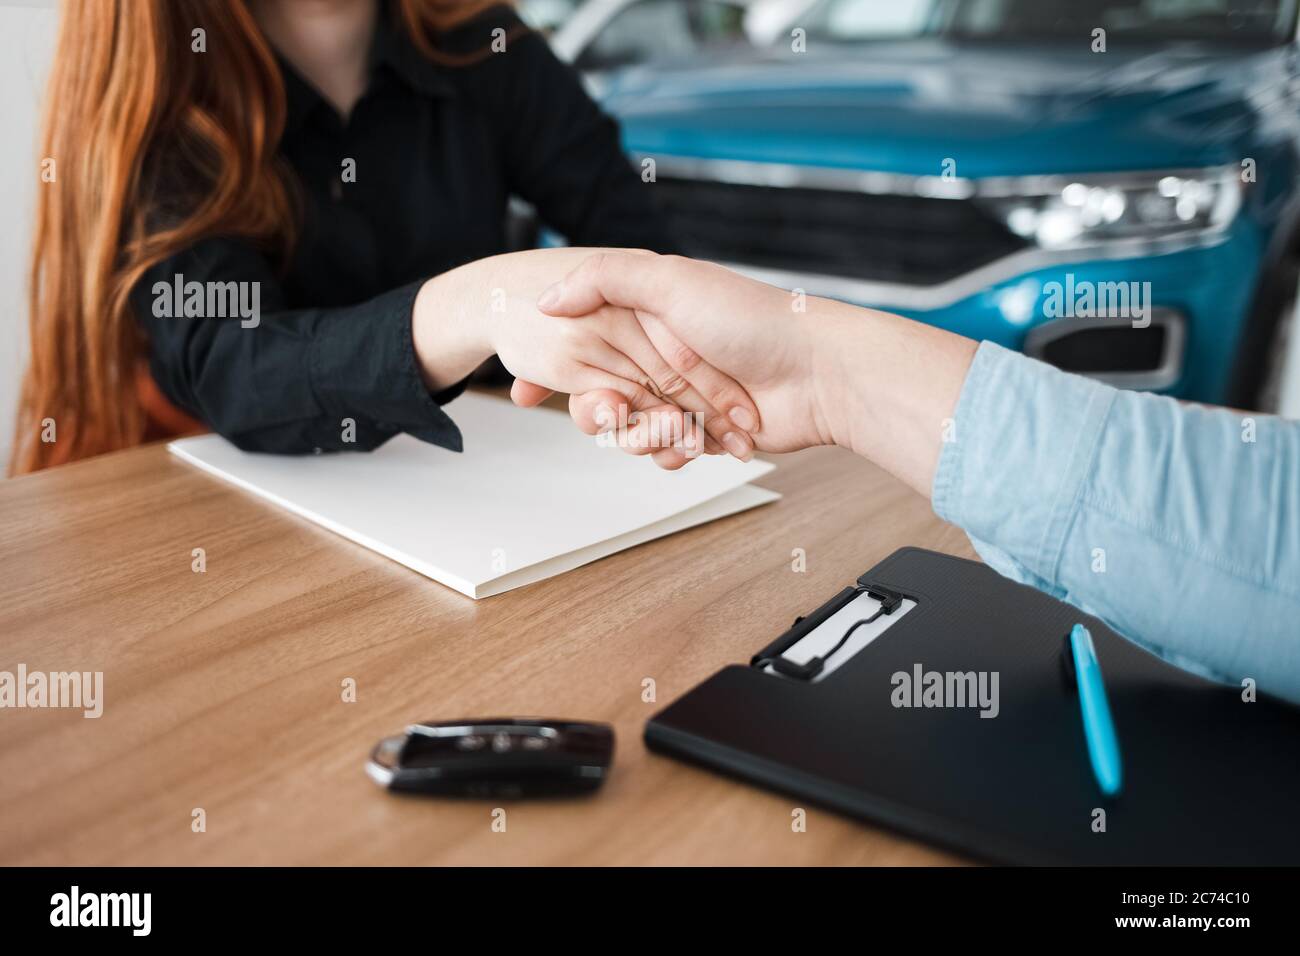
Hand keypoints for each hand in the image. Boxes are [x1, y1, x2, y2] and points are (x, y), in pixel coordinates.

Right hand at [537, 251, 978, 494]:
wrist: (821, 375)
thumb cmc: (755, 319)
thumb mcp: (672, 280)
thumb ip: (603, 279)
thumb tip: (547, 296)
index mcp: (650, 315)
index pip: (582, 342)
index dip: (550, 369)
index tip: (526, 389)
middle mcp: (663, 355)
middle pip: (600, 395)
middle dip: (600, 413)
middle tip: (613, 415)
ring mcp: (684, 396)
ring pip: (631, 430)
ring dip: (642, 437)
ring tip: (673, 429)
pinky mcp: (706, 432)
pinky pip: (666, 452)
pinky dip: (671, 453)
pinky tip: (689, 445)